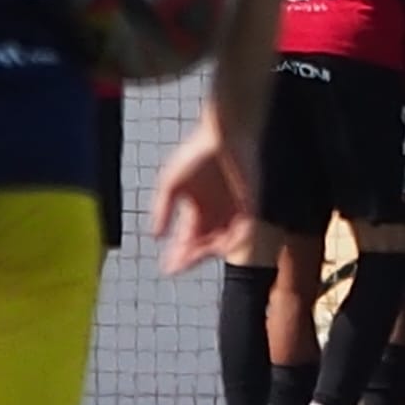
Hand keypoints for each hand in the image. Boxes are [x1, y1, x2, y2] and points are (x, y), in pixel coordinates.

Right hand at [151, 112, 258, 273]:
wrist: (224, 135)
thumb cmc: (196, 154)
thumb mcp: (171, 184)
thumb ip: (162, 209)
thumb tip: (155, 237)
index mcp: (199, 210)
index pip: (188, 240)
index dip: (179, 255)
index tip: (167, 269)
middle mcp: (216, 215)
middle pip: (204, 245)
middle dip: (191, 258)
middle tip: (180, 267)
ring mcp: (233, 212)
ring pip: (222, 242)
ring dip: (209, 252)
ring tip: (196, 256)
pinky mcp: (250, 206)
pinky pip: (243, 231)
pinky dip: (233, 241)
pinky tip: (219, 246)